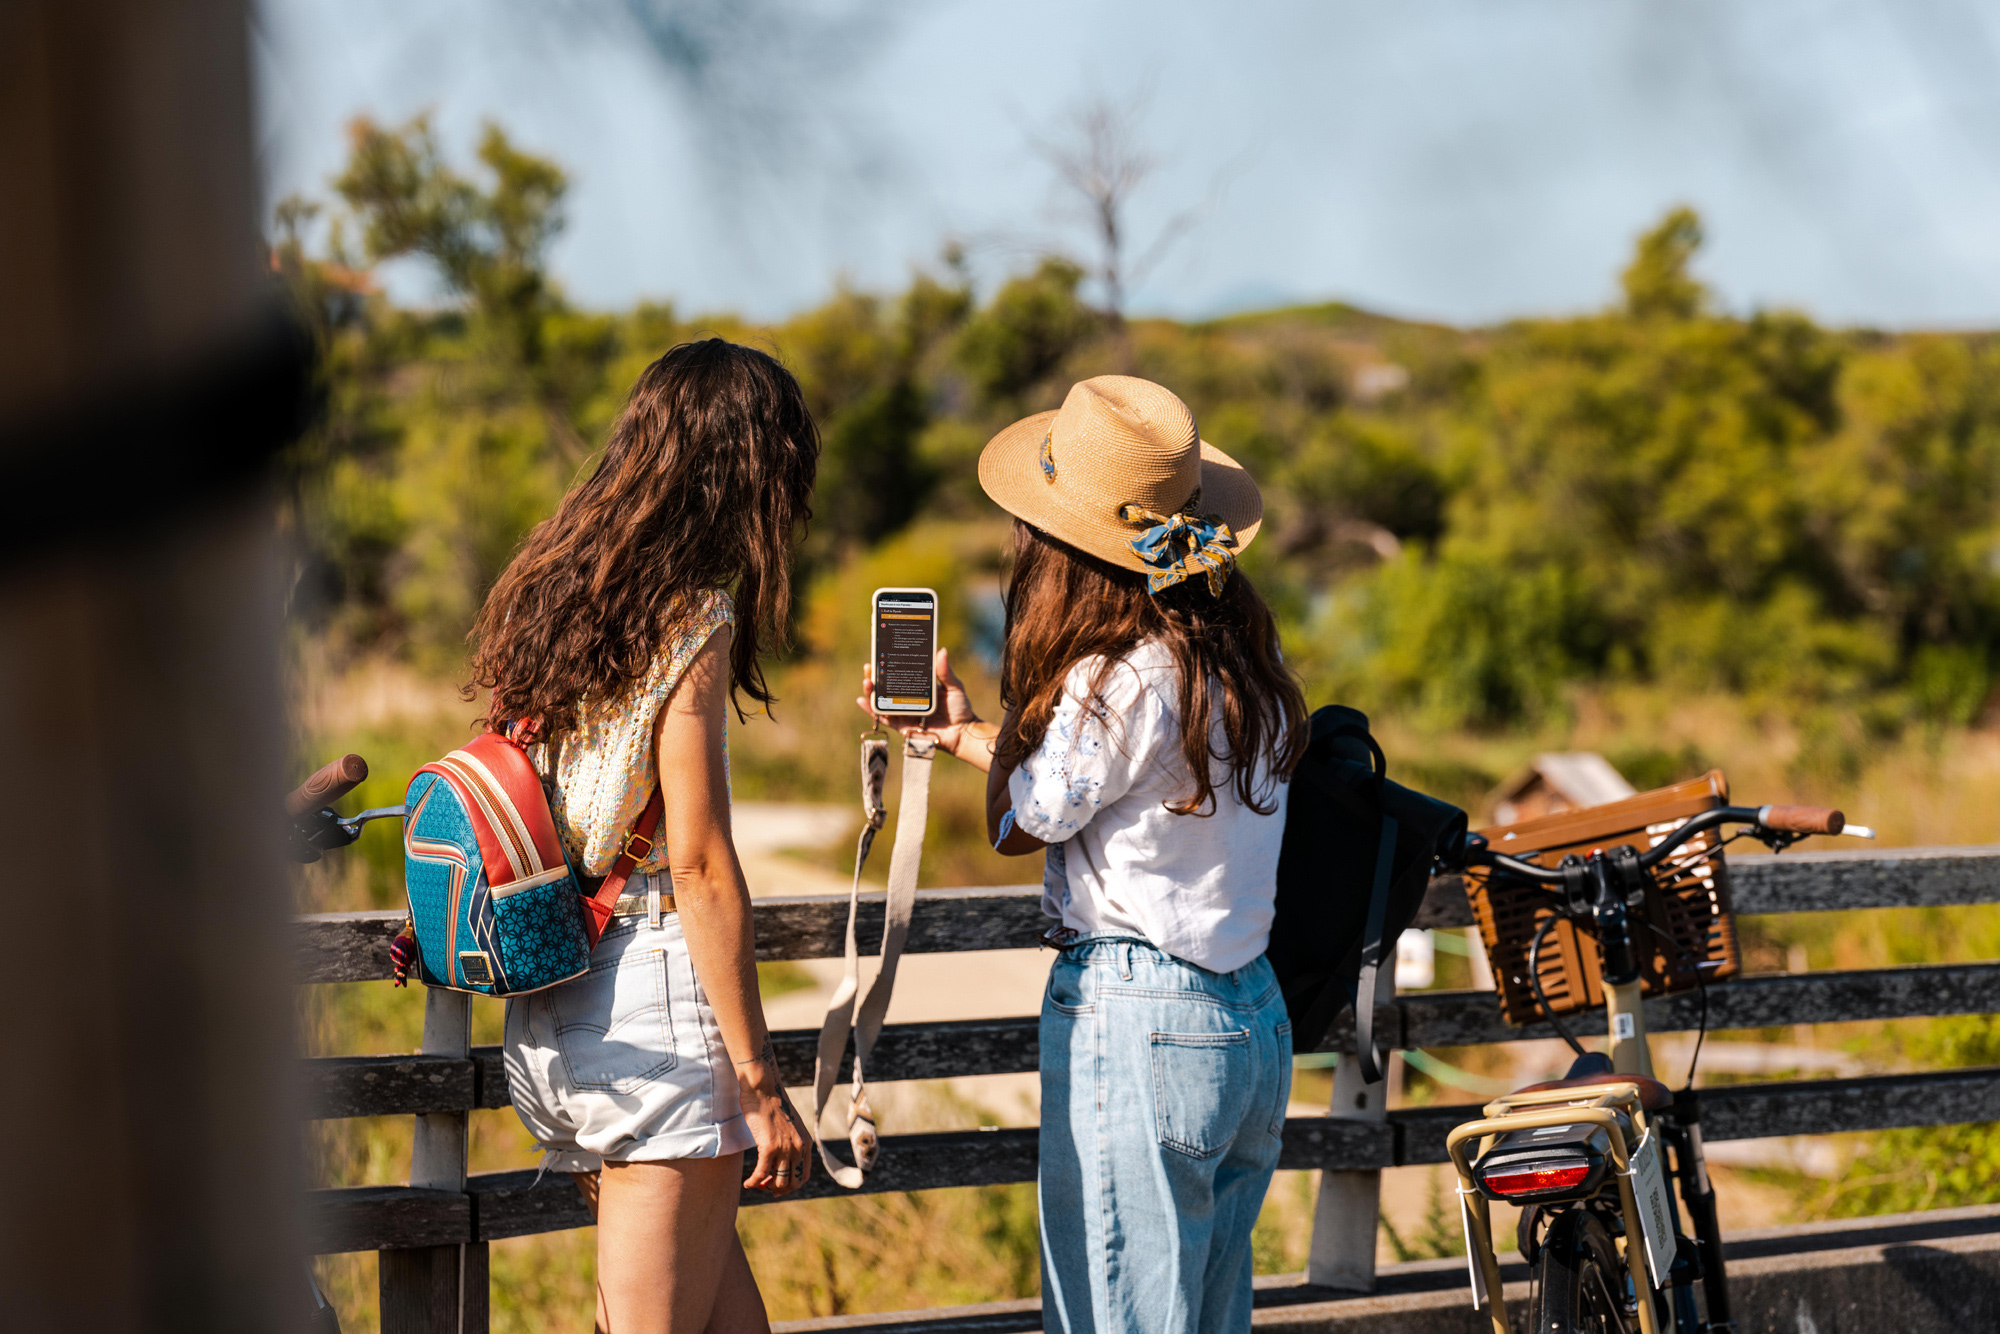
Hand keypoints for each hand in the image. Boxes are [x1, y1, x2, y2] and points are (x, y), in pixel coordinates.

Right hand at [736, 1040, 810, 1193]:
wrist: (763, 1089)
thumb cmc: (772, 1105)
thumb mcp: (790, 1126)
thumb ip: (792, 1141)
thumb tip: (784, 1160)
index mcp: (806, 1143)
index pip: (803, 1176)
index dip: (790, 1186)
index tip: (776, 1185)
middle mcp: (799, 1147)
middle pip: (793, 1183)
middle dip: (778, 1189)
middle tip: (765, 1186)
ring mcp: (785, 1148)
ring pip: (778, 1182)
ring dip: (766, 1187)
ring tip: (756, 1184)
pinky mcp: (769, 1146)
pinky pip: (761, 1174)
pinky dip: (753, 1183)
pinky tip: (747, 1183)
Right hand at [857, 648, 992, 765]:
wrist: (963, 733)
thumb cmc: (960, 709)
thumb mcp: (953, 687)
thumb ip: (945, 672)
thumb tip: (941, 650)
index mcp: (918, 688)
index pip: (899, 674)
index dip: (888, 665)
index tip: (879, 654)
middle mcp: (907, 699)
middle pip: (886, 686)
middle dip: (875, 676)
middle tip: (869, 666)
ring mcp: (903, 712)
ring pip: (881, 701)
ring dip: (870, 691)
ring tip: (866, 681)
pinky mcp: (901, 726)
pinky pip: (883, 718)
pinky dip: (871, 710)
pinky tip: (862, 700)